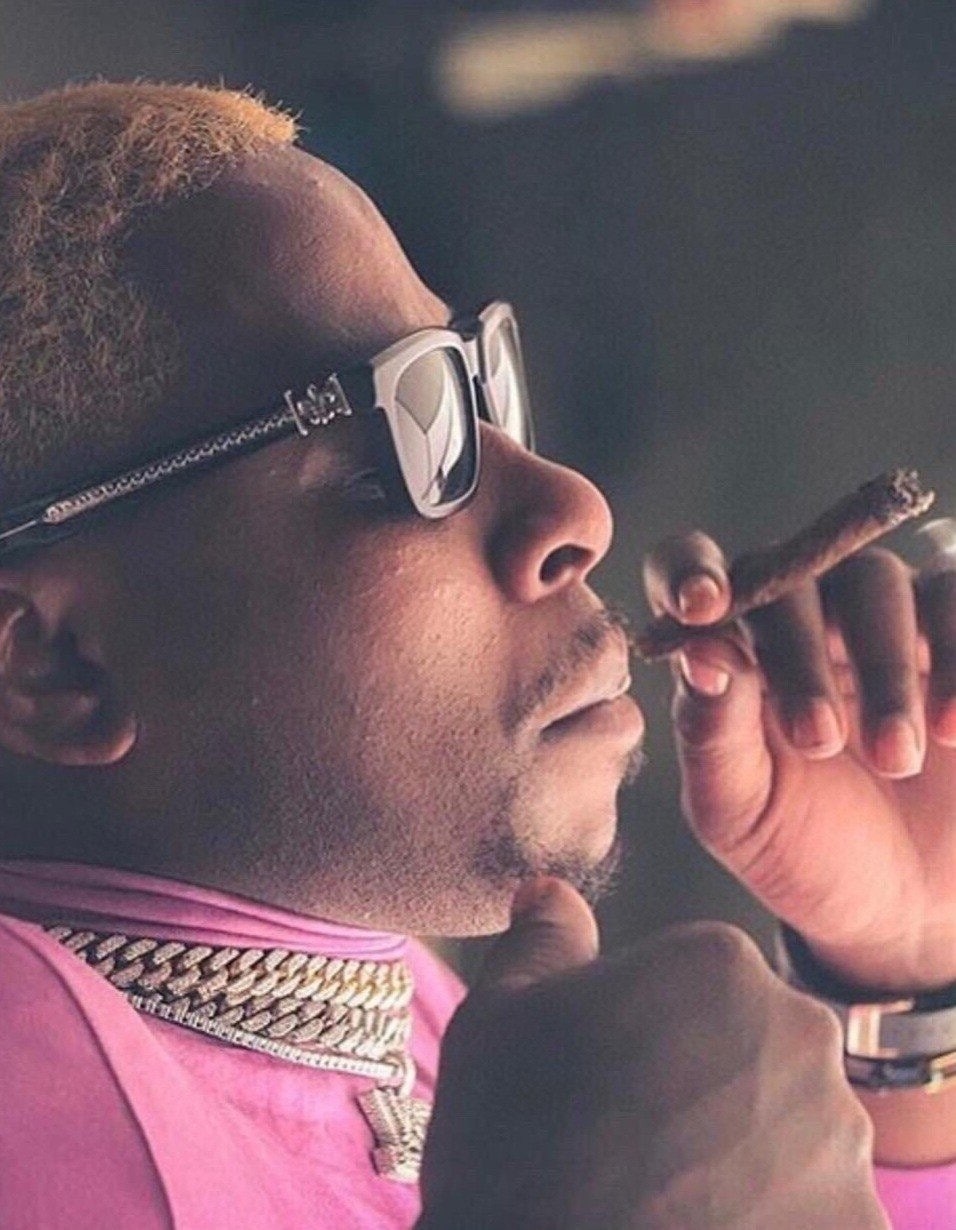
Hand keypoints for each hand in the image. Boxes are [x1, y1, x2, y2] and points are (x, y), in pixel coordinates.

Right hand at [418, 879, 886, 1229]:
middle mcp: (800, 1036)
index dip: (648, 1033)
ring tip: (669, 1196)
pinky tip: (705, 1229)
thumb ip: (542, 940)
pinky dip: (773, 1220)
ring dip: (749, 1156)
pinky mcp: (858, 1228)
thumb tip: (550, 894)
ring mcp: (838, 1140)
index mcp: (719, 964)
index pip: (702, 984)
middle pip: (757, 1051)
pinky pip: (817, 1210)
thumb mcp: (497, 1016)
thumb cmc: (512, 1144)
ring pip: (793, 1132)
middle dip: (711, 1086)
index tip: (611, 1080)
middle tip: (639, 1141)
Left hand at [643, 534, 955, 990]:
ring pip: (877, 580)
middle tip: (820, 742)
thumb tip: (697, 652)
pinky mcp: (953, 629)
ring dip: (884, 669)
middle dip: (800, 657)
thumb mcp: (742, 809)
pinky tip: (954, 730)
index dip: (689, 571)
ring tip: (898, 759)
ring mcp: (883, 614)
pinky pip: (955, 596)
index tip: (700, 608)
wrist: (911, 905)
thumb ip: (711, 731)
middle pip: (792, 576)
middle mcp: (800, 613)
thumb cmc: (807, 851)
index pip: (689, 571)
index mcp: (726, 647)